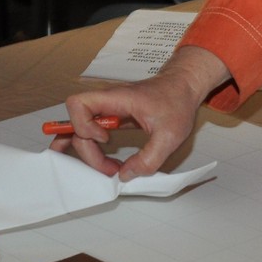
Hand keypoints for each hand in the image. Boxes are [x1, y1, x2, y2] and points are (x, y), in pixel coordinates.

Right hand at [58, 45, 228, 180]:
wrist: (184, 86)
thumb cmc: (177, 100)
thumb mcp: (170, 135)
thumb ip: (149, 158)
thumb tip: (126, 174)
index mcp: (116, 98)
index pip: (78, 104)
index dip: (84, 125)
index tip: (105, 139)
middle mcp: (107, 102)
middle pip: (77, 126)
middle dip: (88, 151)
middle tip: (110, 168)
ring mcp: (108, 110)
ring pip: (82, 131)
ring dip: (89, 152)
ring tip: (108, 168)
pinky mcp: (113, 118)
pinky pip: (92, 132)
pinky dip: (92, 147)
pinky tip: (101, 159)